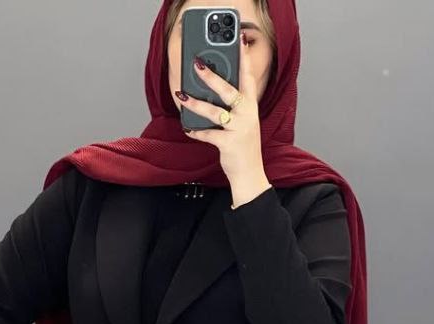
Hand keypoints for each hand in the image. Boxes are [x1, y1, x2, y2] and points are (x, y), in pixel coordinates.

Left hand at [177, 38, 265, 187]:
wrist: (250, 173)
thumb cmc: (243, 145)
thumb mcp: (243, 121)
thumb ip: (233, 106)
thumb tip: (211, 91)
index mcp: (250, 106)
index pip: (248, 77)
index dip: (244, 58)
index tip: (240, 41)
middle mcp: (246, 114)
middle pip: (227, 90)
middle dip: (211, 76)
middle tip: (197, 64)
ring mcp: (238, 129)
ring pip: (214, 112)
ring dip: (196, 103)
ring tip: (182, 96)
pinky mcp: (229, 144)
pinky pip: (208, 134)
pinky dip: (196, 131)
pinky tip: (188, 128)